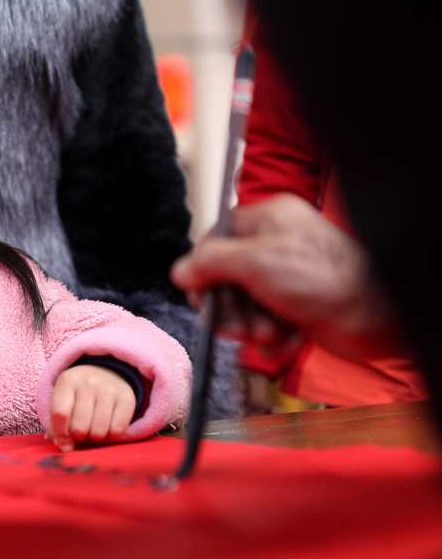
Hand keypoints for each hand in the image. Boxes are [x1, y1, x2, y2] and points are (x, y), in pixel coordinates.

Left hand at [48, 365, 136, 451]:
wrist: (106, 373)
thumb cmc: (78, 394)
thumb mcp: (63, 400)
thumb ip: (56, 424)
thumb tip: (64, 447)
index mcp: (68, 380)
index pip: (60, 414)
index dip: (61, 435)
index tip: (65, 445)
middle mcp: (89, 382)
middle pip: (80, 427)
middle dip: (79, 437)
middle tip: (81, 432)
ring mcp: (109, 389)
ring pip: (98, 432)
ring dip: (95, 438)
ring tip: (93, 429)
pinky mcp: (127, 398)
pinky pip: (117, 431)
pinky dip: (111, 436)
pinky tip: (107, 427)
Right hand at [171, 193, 404, 360]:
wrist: (378, 316)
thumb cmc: (328, 278)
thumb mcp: (257, 262)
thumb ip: (211, 263)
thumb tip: (180, 270)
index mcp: (266, 220)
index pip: (215, 241)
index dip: (204, 272)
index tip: (202, 297)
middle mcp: (275, 246)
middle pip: (226, 280)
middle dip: (233, 310)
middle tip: (242, 326)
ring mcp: (286, 278)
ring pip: (244, 308)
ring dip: (252, 328)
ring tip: (271, 333)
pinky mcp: (296, 307)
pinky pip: (266, 325)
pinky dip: (274, 339)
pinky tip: (289, 338)